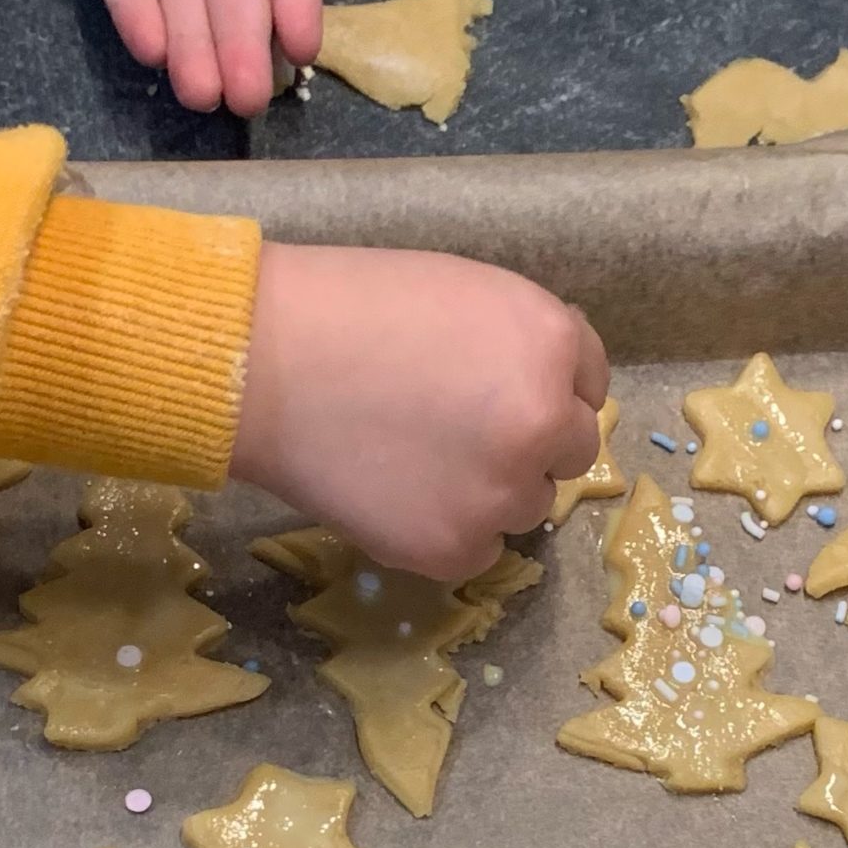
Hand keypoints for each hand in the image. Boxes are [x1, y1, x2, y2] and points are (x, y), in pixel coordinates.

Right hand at [232, 245, 607, 579]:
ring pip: (526, 506)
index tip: (498, 391)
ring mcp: (501, 493)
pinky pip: (477, 552)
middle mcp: (544, 423)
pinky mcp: (453, 548)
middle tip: (457, 430)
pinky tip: (397, 494)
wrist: (260, 362)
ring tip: (416, 459)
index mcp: (552, 345)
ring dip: (489, 491)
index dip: (543, 387)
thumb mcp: (465, 294)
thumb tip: (551, 395)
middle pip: (568, 451)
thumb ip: (521, 346)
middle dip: (527, 443)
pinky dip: (446, 531)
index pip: (587, 385)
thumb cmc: (351, 307)